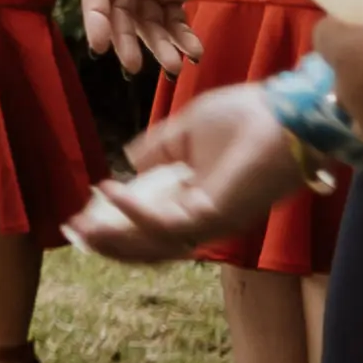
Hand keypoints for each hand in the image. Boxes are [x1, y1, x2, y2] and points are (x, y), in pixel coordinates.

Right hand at [68, 90, 312, 265]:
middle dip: (110, 243)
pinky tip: (108, 190)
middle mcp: (205, 220)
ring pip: (153, 245)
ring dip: (114, 237)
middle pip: (150, 248)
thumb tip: (128, 162)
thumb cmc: (247, 116)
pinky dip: (132, 211)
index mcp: (198, 202)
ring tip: (83, 224)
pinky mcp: (215, 214)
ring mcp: (211, 221)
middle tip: (75, 231)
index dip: (118, 229)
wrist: (288, 113)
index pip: (153, 230)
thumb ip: (157, 150)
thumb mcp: (186, 131)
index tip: (85, 218)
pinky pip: (165, 223)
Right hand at [81, 0, 232, 70]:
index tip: (100, 46)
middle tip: (136, 66)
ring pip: (147, 22)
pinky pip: (173, 20)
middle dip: (128, 40)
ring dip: (159, 45)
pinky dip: (181, 37)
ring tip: (175, 67)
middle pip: (121, 12)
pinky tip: (193, 51)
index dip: (96, 18)